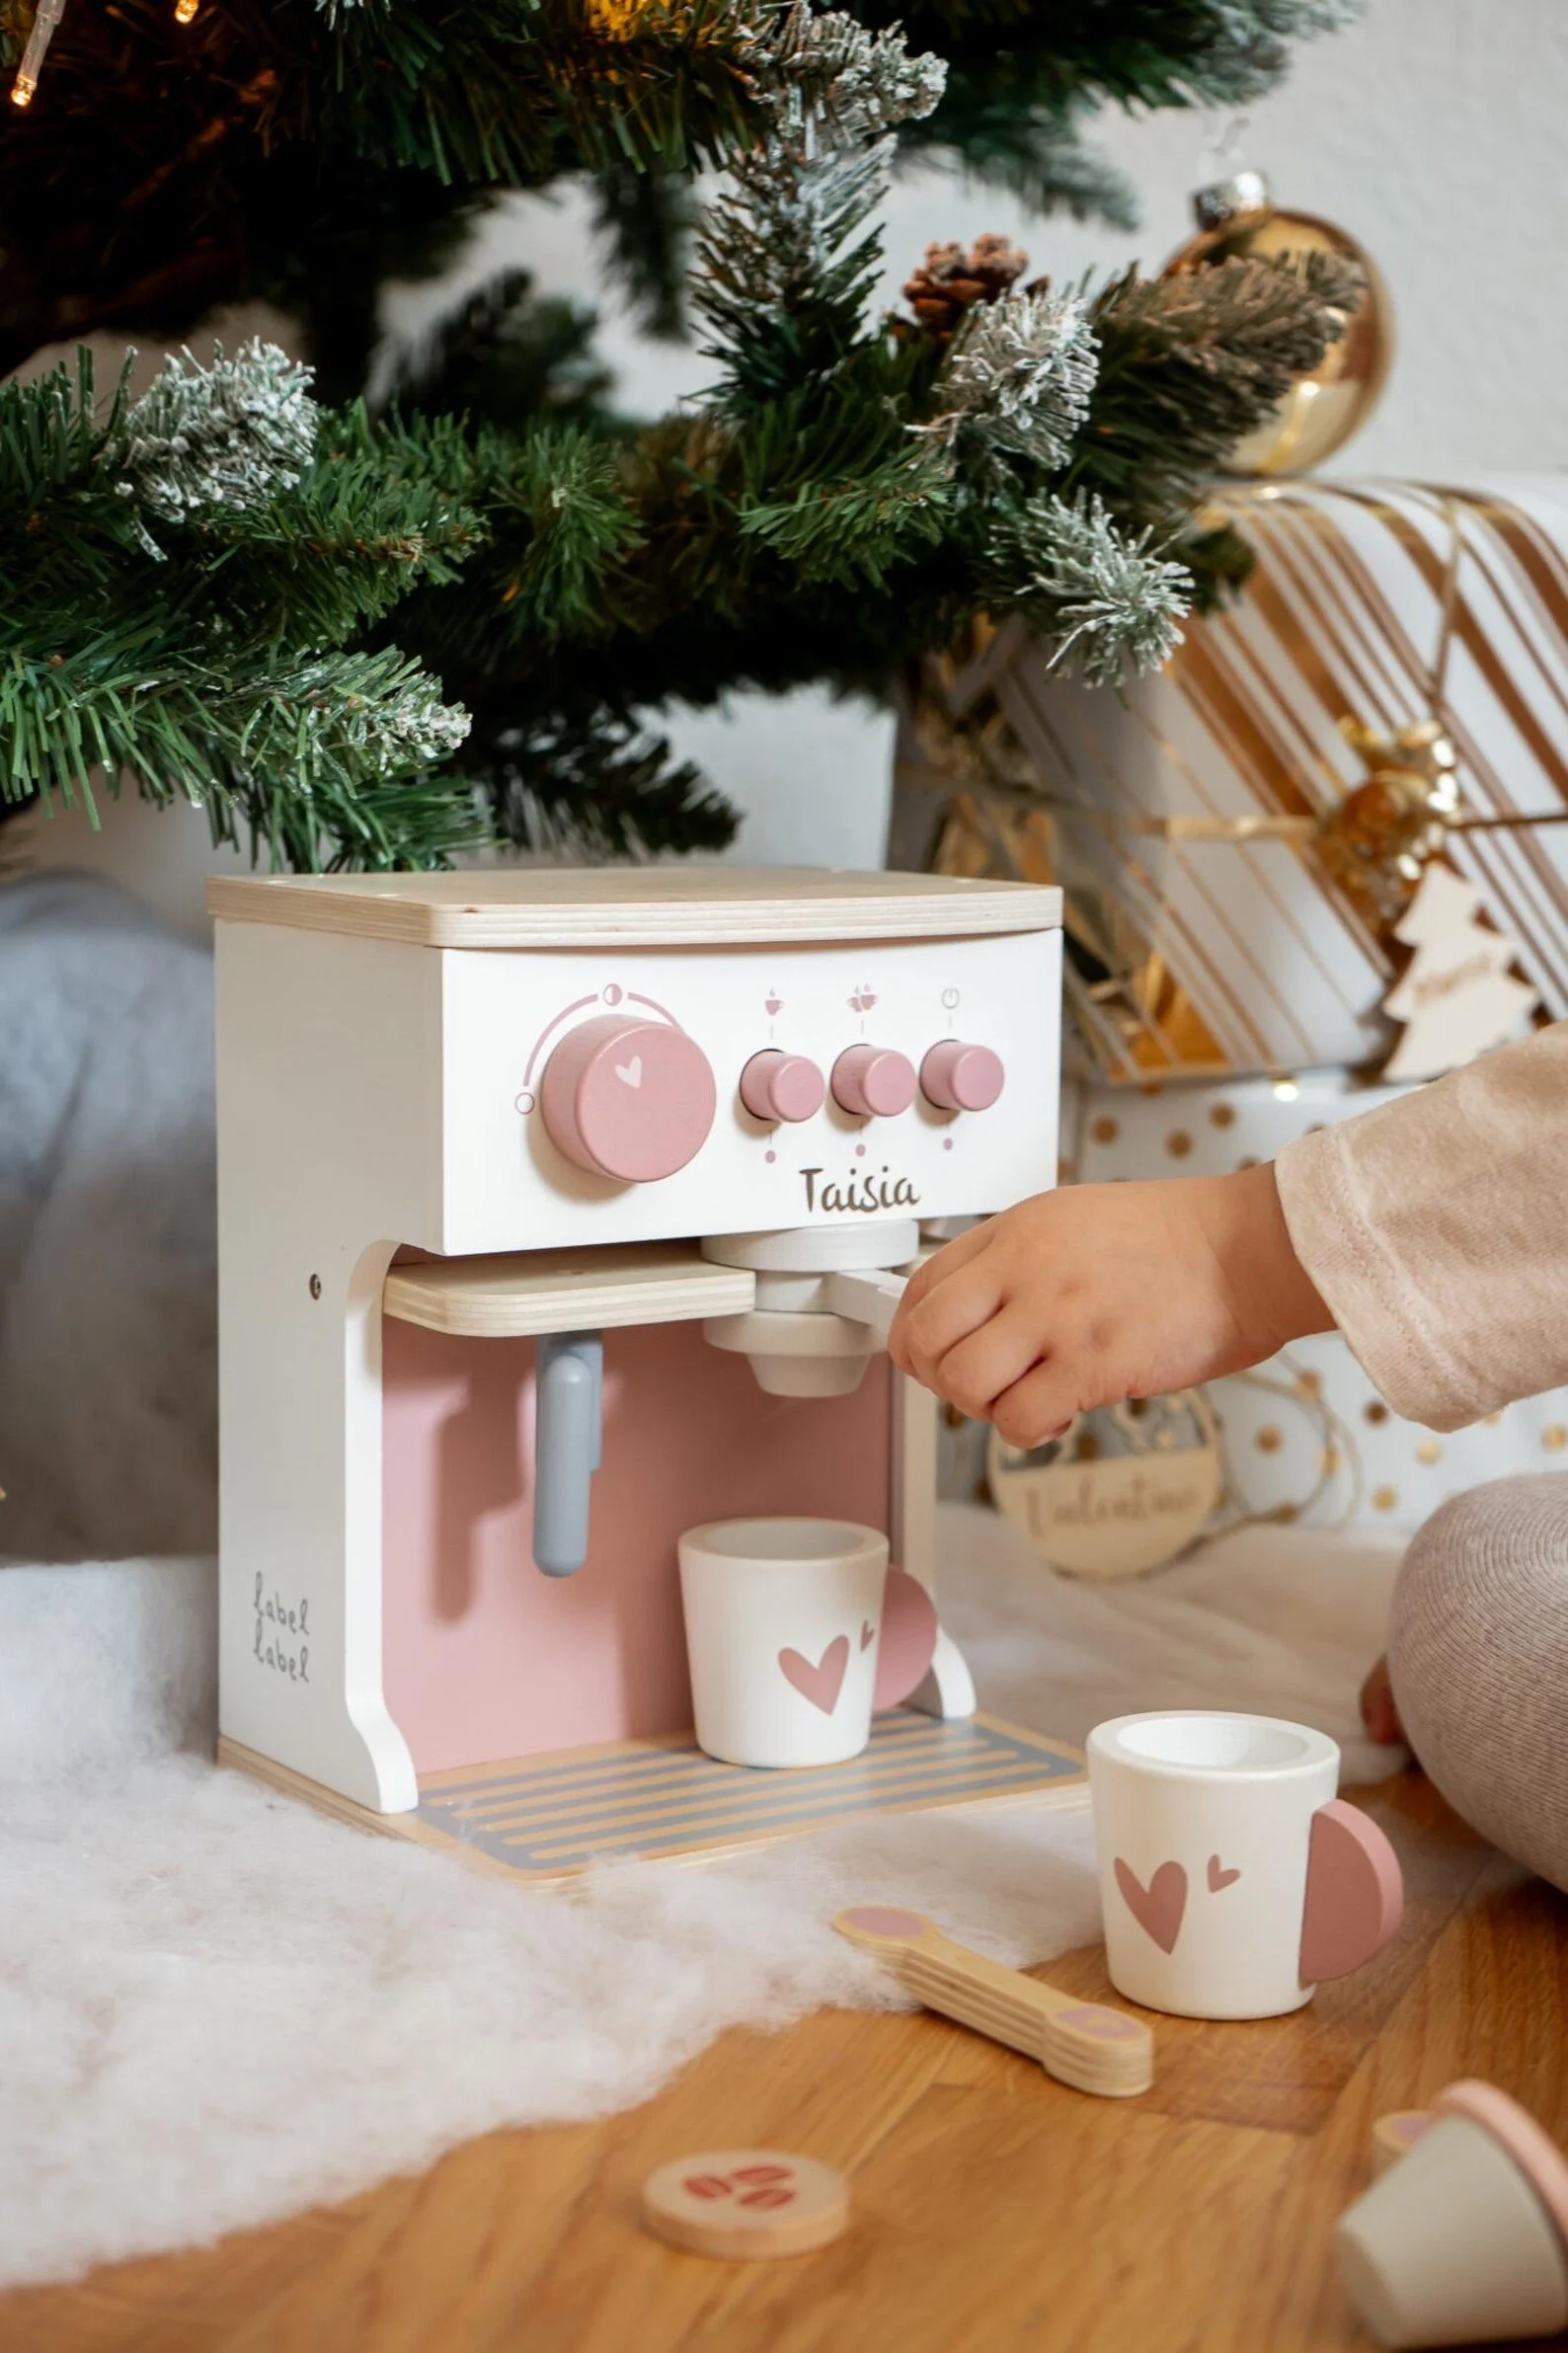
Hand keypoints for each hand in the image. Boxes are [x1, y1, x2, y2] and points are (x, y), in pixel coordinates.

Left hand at [888, 1164, 1330, 1445]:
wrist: (1250, 1250)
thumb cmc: (1178, 1241)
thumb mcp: (1075, 1221)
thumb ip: (1020, 1261)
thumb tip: (976, 1315)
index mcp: (1016, 1230)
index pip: (921, 1286)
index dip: (916, 1334)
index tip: (934, 1356)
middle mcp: (1024, 1267)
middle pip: (926, 1337)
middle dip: (939, 1377)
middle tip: (979, 1387)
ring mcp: (1056, 1314)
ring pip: (964, 1382)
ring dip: (987, 1408)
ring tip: (1028, 1400)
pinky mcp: (1093, 1361)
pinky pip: (1020, 1417)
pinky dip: (1029, 1432)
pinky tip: (1061, 1417)